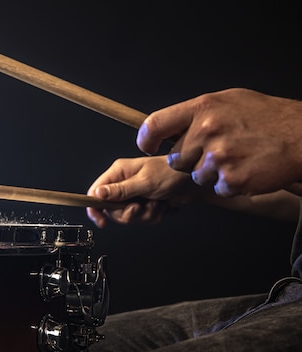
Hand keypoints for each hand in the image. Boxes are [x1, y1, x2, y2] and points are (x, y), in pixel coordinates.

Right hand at [86, 156, 198, 227]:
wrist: (193, 180)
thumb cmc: (171, 172)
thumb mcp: (144, 182)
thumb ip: (120, 190)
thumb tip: (98, 193)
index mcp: (119, 172)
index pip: (95, 192)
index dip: (95, 208)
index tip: (101, 220)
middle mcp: (123, 183)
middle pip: (111, 209)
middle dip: (128, 214)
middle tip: (140, 207)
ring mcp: (133, 194)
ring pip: (127, 216)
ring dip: (144, 215)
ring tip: (155, 204)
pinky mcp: (143, 203)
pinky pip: (140, 218)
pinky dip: (152, 215)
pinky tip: (161, 205)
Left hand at [136, 88, 301, 196]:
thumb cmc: (266, 117)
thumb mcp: (228, 101)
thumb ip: (196, 114)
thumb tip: (168, 127)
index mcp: (202, 108)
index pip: (155, 124)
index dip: (147, 139)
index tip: (149, 146)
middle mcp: (207, 131)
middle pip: (176, 158)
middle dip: (190, 160)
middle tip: (216, 152)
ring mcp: (218, 157)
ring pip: (195, 176)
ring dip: (211, 173)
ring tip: (235, 158)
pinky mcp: (231, 179)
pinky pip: (216, 188)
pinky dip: (229, 184)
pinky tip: (245, 169)